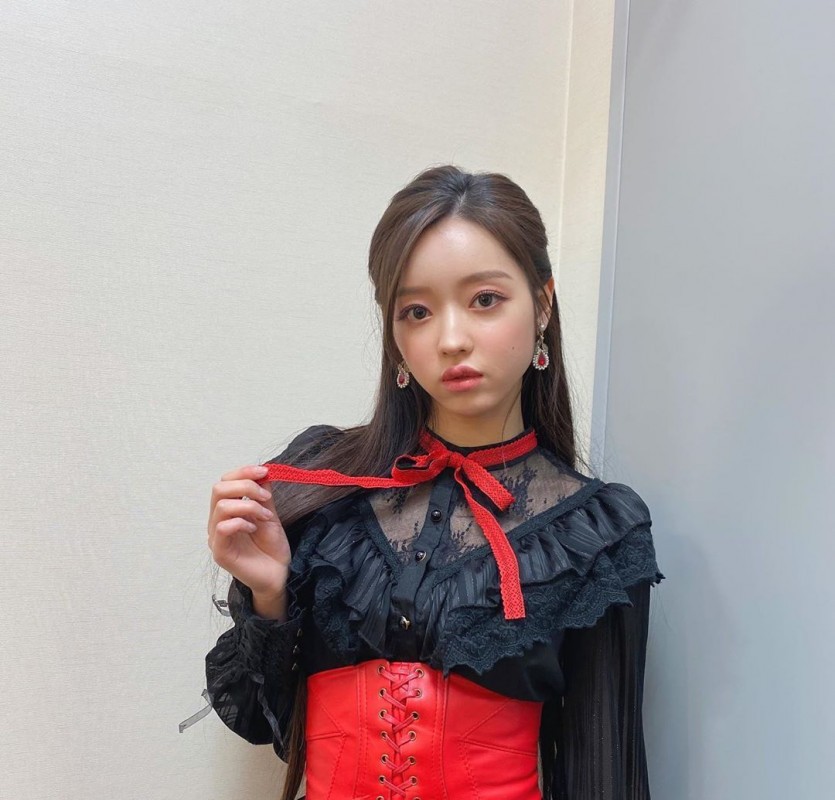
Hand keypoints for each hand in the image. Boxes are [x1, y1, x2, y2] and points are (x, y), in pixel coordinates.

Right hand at [207, 464, 289, 601]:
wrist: (279, 574)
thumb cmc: (272, 548)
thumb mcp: (270, 514)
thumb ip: (263, 495)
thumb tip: (262, 472)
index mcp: (228, 510)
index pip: (225, 482)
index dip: (243, 472)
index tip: (264, 471)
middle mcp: (217, 521)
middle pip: (218, 489)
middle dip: (246, 486)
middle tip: (266, 497)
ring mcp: (216, 537)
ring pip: (221, 506)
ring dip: (248, 505)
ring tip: (265, 516)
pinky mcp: (220, 552)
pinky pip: (222, 528)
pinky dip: (242, 522)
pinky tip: (254, 529)